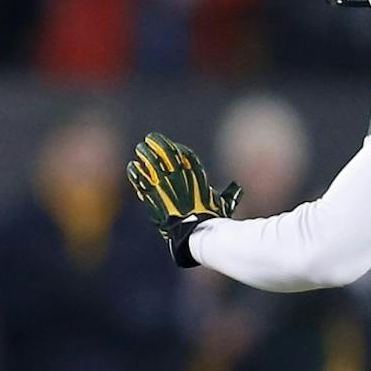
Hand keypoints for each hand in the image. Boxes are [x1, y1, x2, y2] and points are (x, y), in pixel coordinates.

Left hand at [127, 133, 242, 266]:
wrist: (195, 231)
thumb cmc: (210, 220)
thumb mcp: (223, 204)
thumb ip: (229, 194)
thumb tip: (237, 189)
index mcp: (197, 175)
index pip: (186, 154)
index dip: (177, 148)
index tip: (171, 146)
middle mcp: (181, 175)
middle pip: (167, 152)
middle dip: (158, 144)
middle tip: (150, 139)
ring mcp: (166, 184)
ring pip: (152, 162)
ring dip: (146, 153)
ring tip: (140, 148)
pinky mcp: (153, 195)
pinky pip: (142, 179)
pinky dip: (136, 172)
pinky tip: (132, 166)